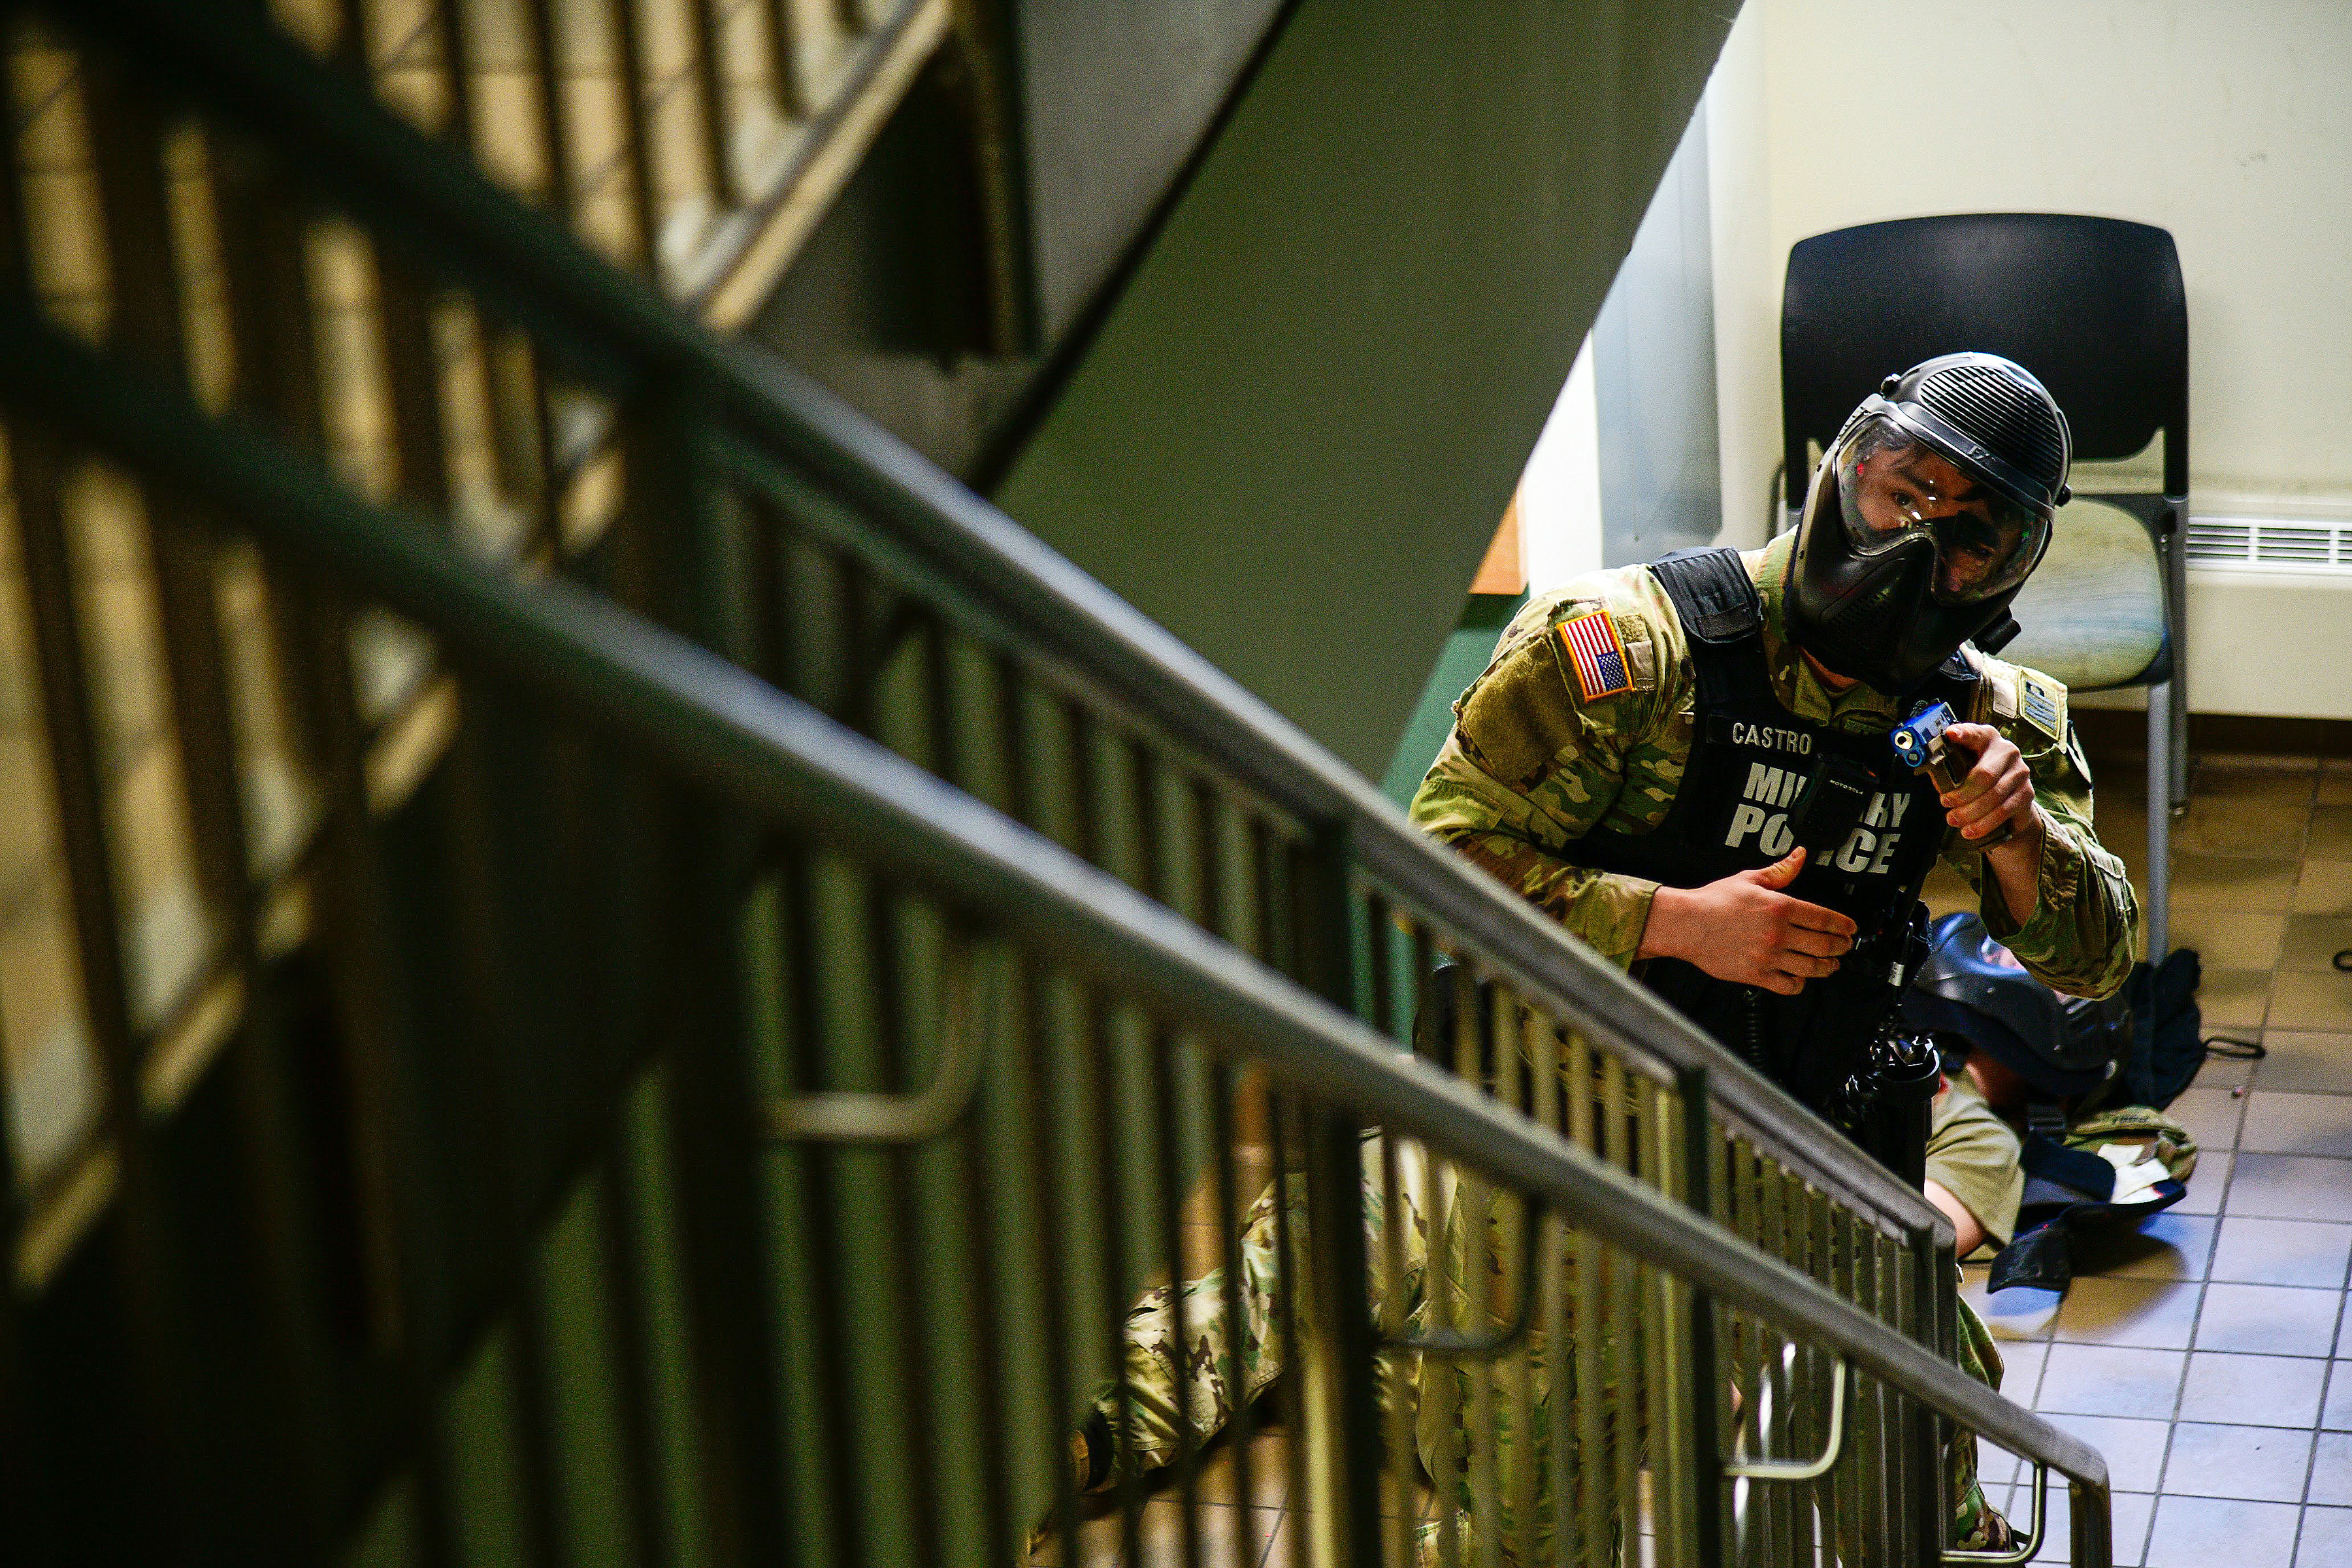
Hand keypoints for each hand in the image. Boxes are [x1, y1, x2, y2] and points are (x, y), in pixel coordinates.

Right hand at [1637, 847, 1857, 995]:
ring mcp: (1768, 956)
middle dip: (1840, 947)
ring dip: (1827, 967)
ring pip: (1812, 968)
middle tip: (1843, 947)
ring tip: (1829, 964)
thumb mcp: (1749, 879)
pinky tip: (1800, 977)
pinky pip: (1789, 986)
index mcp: (1780, 907)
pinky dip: (1800, 984)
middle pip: (1824, 945)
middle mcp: (1778, 933)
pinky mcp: (1756, 974)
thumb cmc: (1714, 901)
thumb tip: (1801, 855)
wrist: (1685, 924)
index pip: (1825, 918)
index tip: (1850, 929)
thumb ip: (1781, 870)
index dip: (1843, 925)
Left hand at [1939, 723, 2036, 843]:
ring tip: (1953, 820)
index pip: (1975, 734)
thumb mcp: (1960, 771)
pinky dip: (1984, 823)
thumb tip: (1931, 771)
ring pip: (1993, 796)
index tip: (1950, 734)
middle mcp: (2007, 750)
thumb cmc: (1976, 781)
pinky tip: (1970, 830)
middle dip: (1962, 794)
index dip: (1963, 733)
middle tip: (1945, 804)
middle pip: (1984, 774)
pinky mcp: (2027, 792)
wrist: (2008, 803)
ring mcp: (2020, 771)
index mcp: (1986, 738)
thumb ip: (1948, 768)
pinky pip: (2003, 811)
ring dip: (1970, 812)